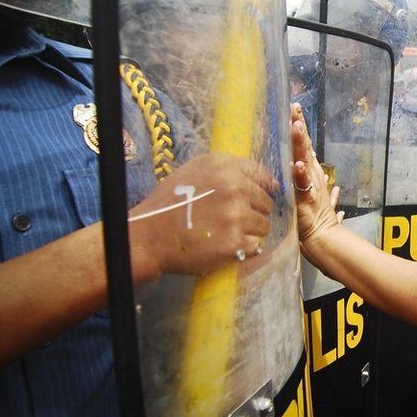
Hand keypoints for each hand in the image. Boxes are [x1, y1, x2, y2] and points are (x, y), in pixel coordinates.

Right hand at [128, 153, 274, 278]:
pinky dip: (245, 249)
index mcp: (224, 167)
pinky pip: (256, 246)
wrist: (149, 236)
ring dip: (251, 231)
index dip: (265, 186)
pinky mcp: (235, 243)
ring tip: (228, 233)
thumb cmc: (168, 203)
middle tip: (235, 219)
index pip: (261, 174)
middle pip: (266, 202)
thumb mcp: (194, 172)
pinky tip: (227, 246)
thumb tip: (262, 180)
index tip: (268, 193)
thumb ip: (226, 171)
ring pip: (263, 225)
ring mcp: (236, 217)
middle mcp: (234, 188)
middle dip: (255, 210)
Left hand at [290, 103, 341, 246]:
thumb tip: (337, 193)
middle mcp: (314, 178)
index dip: (300, 129)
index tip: (294, 110)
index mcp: (314, 176)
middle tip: (295, 107)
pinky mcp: (306, 200)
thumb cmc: (323, 225)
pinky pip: (303, 186)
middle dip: (300, 127)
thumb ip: (330, 197)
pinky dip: (300, 174)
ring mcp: (311, 187)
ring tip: (295, 126)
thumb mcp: (324, 205)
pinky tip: (296, 163)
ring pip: (304, 161)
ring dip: (301, 143)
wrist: (327, 242)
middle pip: (305, 147)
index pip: (306, 148)